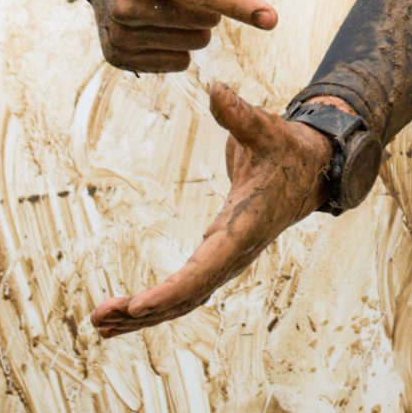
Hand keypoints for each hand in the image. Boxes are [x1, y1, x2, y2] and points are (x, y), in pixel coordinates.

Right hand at [82, 0, 276, 71]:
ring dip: (191, 25)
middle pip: (204, 22)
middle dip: (206, 6)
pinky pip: (177, 63)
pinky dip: (176, 45)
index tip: (273, 19)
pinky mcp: (118, 57)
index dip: (238, 4)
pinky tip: (158, 21)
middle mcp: (124, 7)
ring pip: (194, 44)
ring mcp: (119, 36)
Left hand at [90, 85, 331, 337]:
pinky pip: (187, 291)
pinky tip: (126, 316)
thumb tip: (215, 88)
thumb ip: (240, 114)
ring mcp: (228, 260)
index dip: (170, 290)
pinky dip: (156, 307)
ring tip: (99, 324)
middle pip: (187, 295)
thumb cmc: (287, 149)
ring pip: (184, 301)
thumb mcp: (267, 128)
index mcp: (244, 228)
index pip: (203, 269)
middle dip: (143, 311)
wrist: (313, 170)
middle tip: (98, 317)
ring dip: (142, 316)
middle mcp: (235, 253)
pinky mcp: (220, 258)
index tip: (137, 305)